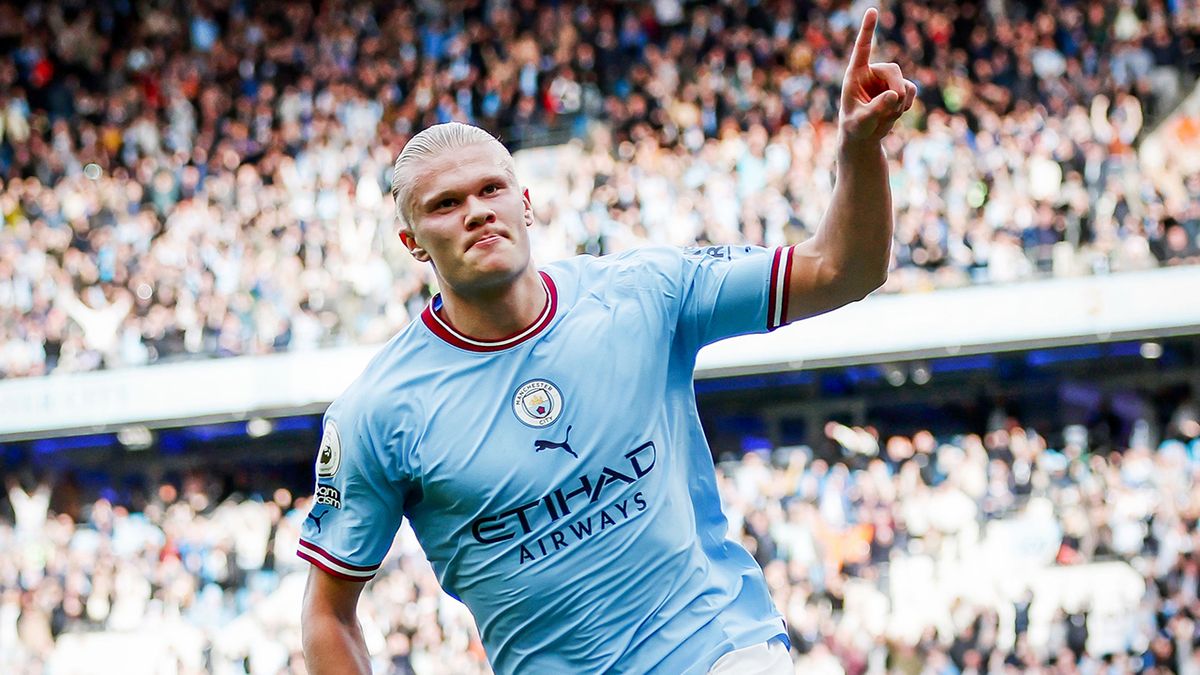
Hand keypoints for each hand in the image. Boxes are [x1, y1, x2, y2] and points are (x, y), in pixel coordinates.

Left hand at [839, 8, 916, 146]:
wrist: (863, 135)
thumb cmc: (856, 127)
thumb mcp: (862, 121)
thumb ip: (876, 108)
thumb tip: (895, 94)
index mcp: (855, 74)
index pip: (862, 48)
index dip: (868, 30)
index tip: (872, 11)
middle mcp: (872, 72)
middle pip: (893, 70)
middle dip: (896, 90)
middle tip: (894, 107)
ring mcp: (887, 79)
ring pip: (904, 83)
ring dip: (899, 103)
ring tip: (887, 116)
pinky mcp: (899, 87)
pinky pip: (911, 90)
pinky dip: (907, 103)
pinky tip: (897, 113)